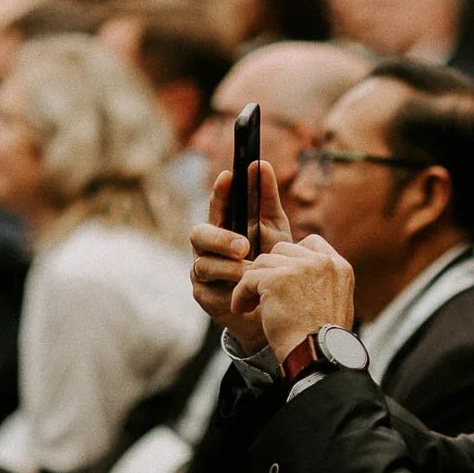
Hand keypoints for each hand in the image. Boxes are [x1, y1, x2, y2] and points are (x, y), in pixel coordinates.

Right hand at [190, 160, 293, 351]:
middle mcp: (207, 247)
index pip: (216, 206)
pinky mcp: (203, 295)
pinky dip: (228, 288)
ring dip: (229, 267)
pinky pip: (209, 289)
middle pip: (199, 234)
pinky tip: (243, 292)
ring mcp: (202, 271)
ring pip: (204, 263)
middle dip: (221, 238)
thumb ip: (267, 199)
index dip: (219, 192)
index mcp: (223, 227)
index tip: (228, 176)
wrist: (272, 307)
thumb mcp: (274, 230)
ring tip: (251, 272)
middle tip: (244, 246)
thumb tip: (262, 165)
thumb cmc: (270, 263)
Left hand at [231, 235, 355, 365]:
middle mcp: (322, 262)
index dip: (291, 258)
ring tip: (251, 304)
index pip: (311, 243)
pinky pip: (248, 278)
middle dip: (270, 271)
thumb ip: (321, 282)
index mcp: (339, 267)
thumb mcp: (335, 303)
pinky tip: (242, 309)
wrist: (318, 357)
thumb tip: (298, 273)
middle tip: (263, 294)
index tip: (283, 280)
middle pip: (283, 250)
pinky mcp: (277, 279)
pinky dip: (241, 294)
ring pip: (263, 262)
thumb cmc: (323, 340)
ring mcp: (300, 268)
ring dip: (253, 283)